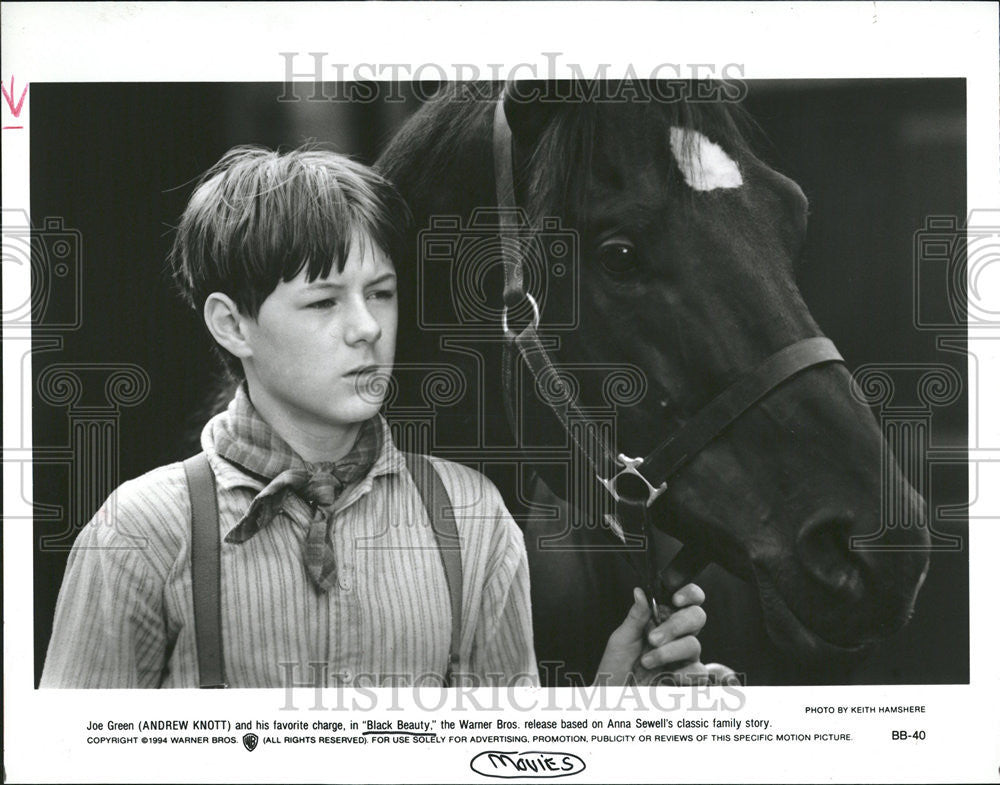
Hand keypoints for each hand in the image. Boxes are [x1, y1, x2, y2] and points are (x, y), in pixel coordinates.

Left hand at [595, 584, 736, 686]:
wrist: (614, 697)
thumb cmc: (615, 667)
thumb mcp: (621, 639)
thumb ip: (636, 616)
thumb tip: (640, 591)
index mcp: (661, 620)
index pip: (686, 600)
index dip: (689, 594)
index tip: (676, 599)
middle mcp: (676, 635)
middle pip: (697, 617)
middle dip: (677, 625)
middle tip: (653, 638)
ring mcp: (683, 656)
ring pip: (694, 644)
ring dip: (669, 652)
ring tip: (647, 661)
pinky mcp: (687, 678)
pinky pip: (698, 671)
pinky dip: (681, 673)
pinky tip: (665, 676)